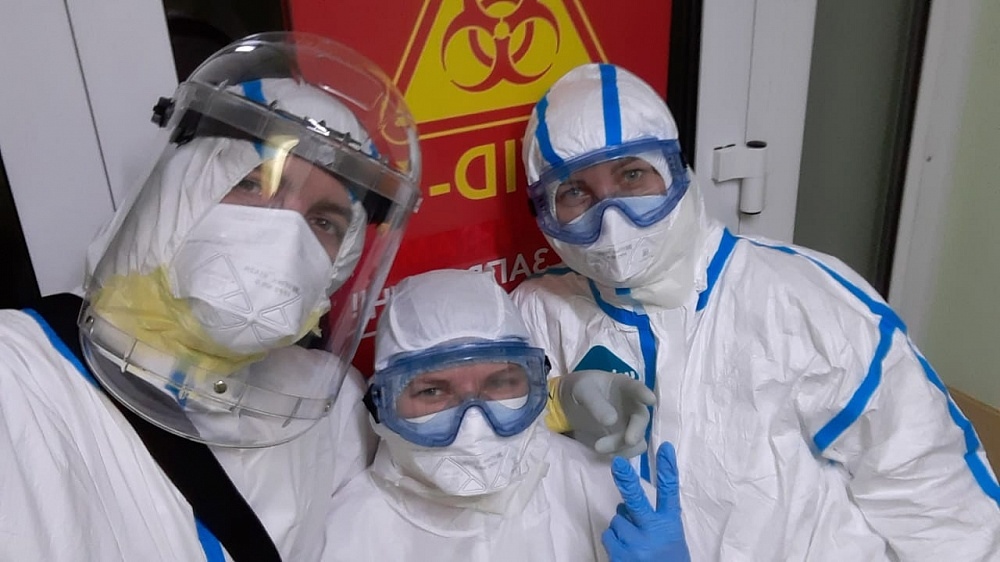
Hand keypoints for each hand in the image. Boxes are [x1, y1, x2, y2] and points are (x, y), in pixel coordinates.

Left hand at [558, 369, 655, 456]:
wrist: (572, 404)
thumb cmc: (581, 390)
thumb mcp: (583, 390)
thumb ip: (595, 403)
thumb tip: (611, 421)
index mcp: (624, 386)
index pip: (637, 388)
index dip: (644, 393)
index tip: (650, 400)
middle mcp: (633, 405)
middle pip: (641, 419)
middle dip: (636, 430)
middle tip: (629, 440)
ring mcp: (630, 424)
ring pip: (638, 438)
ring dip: (624, 446)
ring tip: (598, 447)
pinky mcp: (624, 440)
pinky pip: (629, 450)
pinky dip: (620, 454)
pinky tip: (604, 452)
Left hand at [602, 442, 690, 561]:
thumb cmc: (667, 560)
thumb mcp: (671, 539)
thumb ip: (656, 520)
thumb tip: (627, 504)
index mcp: (671, 525)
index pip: (670, 492)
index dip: (667, 469)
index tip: (665, 447)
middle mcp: (654, 532)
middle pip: (636, 500)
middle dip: (626, 480)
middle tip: (617, 464)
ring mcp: (636, 544)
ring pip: (617, 519)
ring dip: (623, 526)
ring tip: (636, 543)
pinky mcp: (620, 555)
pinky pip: (609, 535)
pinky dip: (615, 541)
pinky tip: (627, 552)